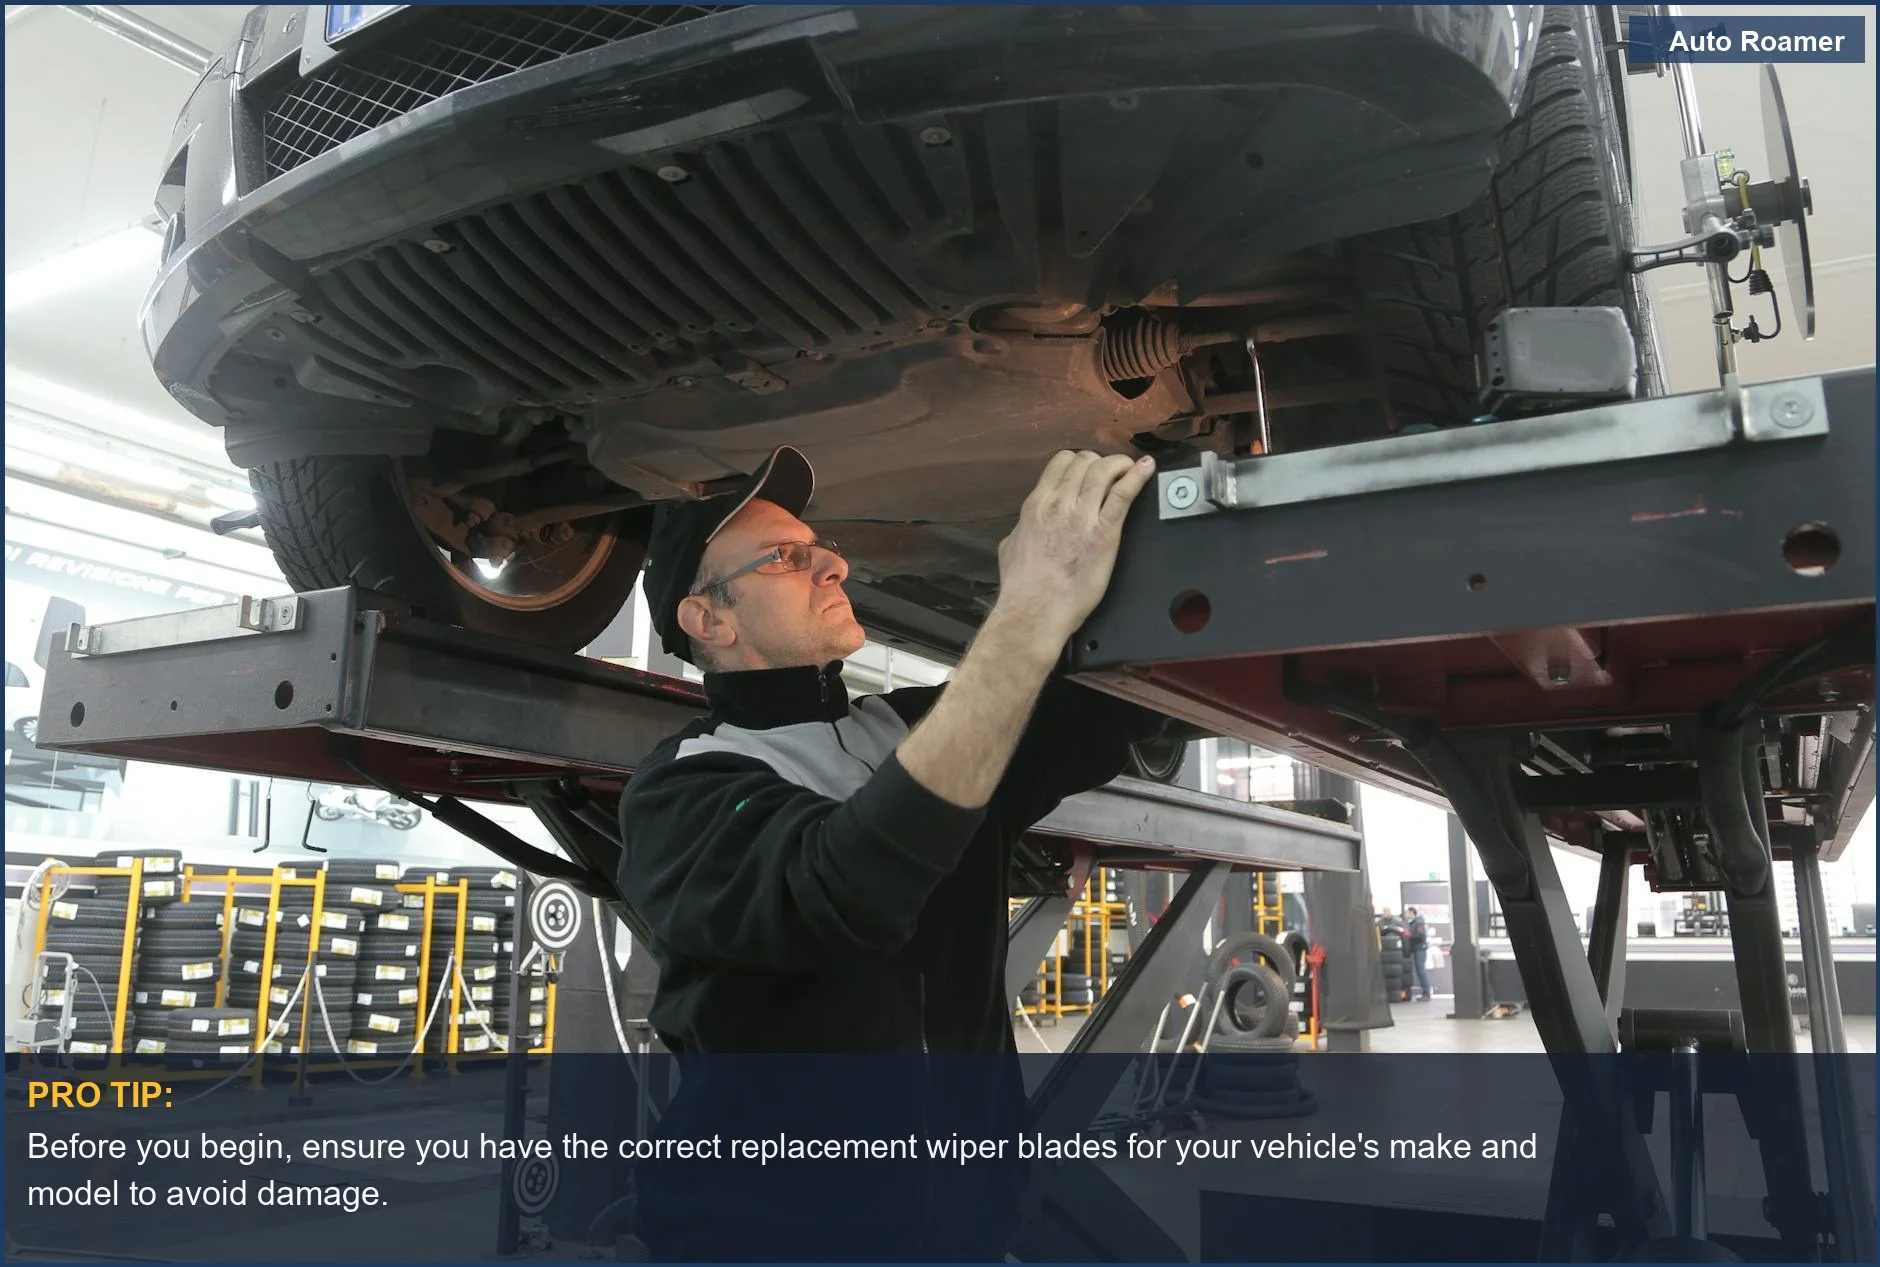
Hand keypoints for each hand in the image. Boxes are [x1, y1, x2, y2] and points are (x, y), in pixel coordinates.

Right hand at [990, 450, 1155, 650]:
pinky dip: (1138, 476)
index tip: (1088, 469)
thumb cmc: (1022, 586)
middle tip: (1111, 473)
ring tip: (1130, 467)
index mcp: (1037, 504)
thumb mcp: (1010, 547)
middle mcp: (1059, 502)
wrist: (1035, 609)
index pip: (1061, 463)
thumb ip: (1020, 530)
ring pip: (1104, 471)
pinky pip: (1123, 494)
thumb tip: (1023, 528)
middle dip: (1101, 462)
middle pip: (1085, 462)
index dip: (1079, 461)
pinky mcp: (1105, 532)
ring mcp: (1083, 516)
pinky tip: (1147, 468)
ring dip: (1120, 464)